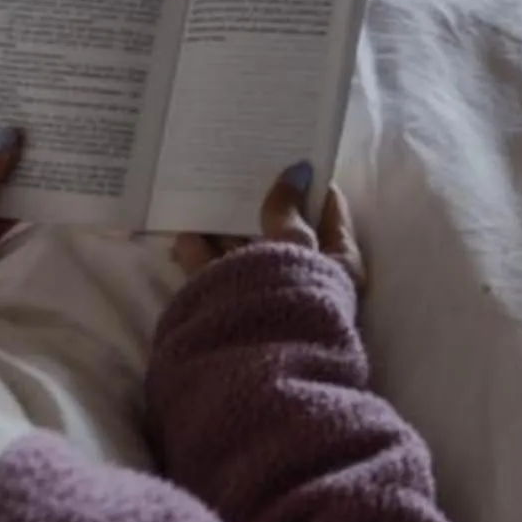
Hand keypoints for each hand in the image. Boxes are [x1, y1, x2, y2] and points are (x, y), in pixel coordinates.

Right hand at [173, 167, 365, 299]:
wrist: (261, 370)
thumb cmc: (292, 298)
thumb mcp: (294, 246)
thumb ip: (288, 212)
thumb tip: (297, 171)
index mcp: (338, 264)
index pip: (331, 213)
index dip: (313, 183)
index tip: (291, 151)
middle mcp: (305, 279)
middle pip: (283, 230)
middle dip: (262, 201)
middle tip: (240, 163)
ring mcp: (269, 295)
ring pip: (246, 252)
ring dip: (226, 227)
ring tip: (205, 193)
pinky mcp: (235, 310)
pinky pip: (218, 276)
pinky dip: (201, 258)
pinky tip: (183, 236)